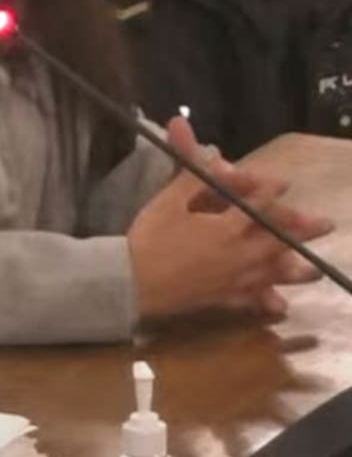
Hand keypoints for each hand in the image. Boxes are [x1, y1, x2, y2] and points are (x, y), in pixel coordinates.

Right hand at [128, 117, 333, 319]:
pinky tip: (279, 305)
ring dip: (294, 270)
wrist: (132, 282)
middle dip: (299, 228)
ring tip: (313, 270)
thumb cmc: (150, 237)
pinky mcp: (223, 299)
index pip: (257, 203)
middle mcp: (240, 254)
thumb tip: (213, 151)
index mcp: (227, 226)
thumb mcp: (168, 200)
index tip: (282, 182)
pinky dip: (265, 302)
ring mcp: (235, 279)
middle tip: (325, 224)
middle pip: (277, 239)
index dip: (269, 190)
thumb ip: (194, 176)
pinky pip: (250, 301)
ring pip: (272, 273)